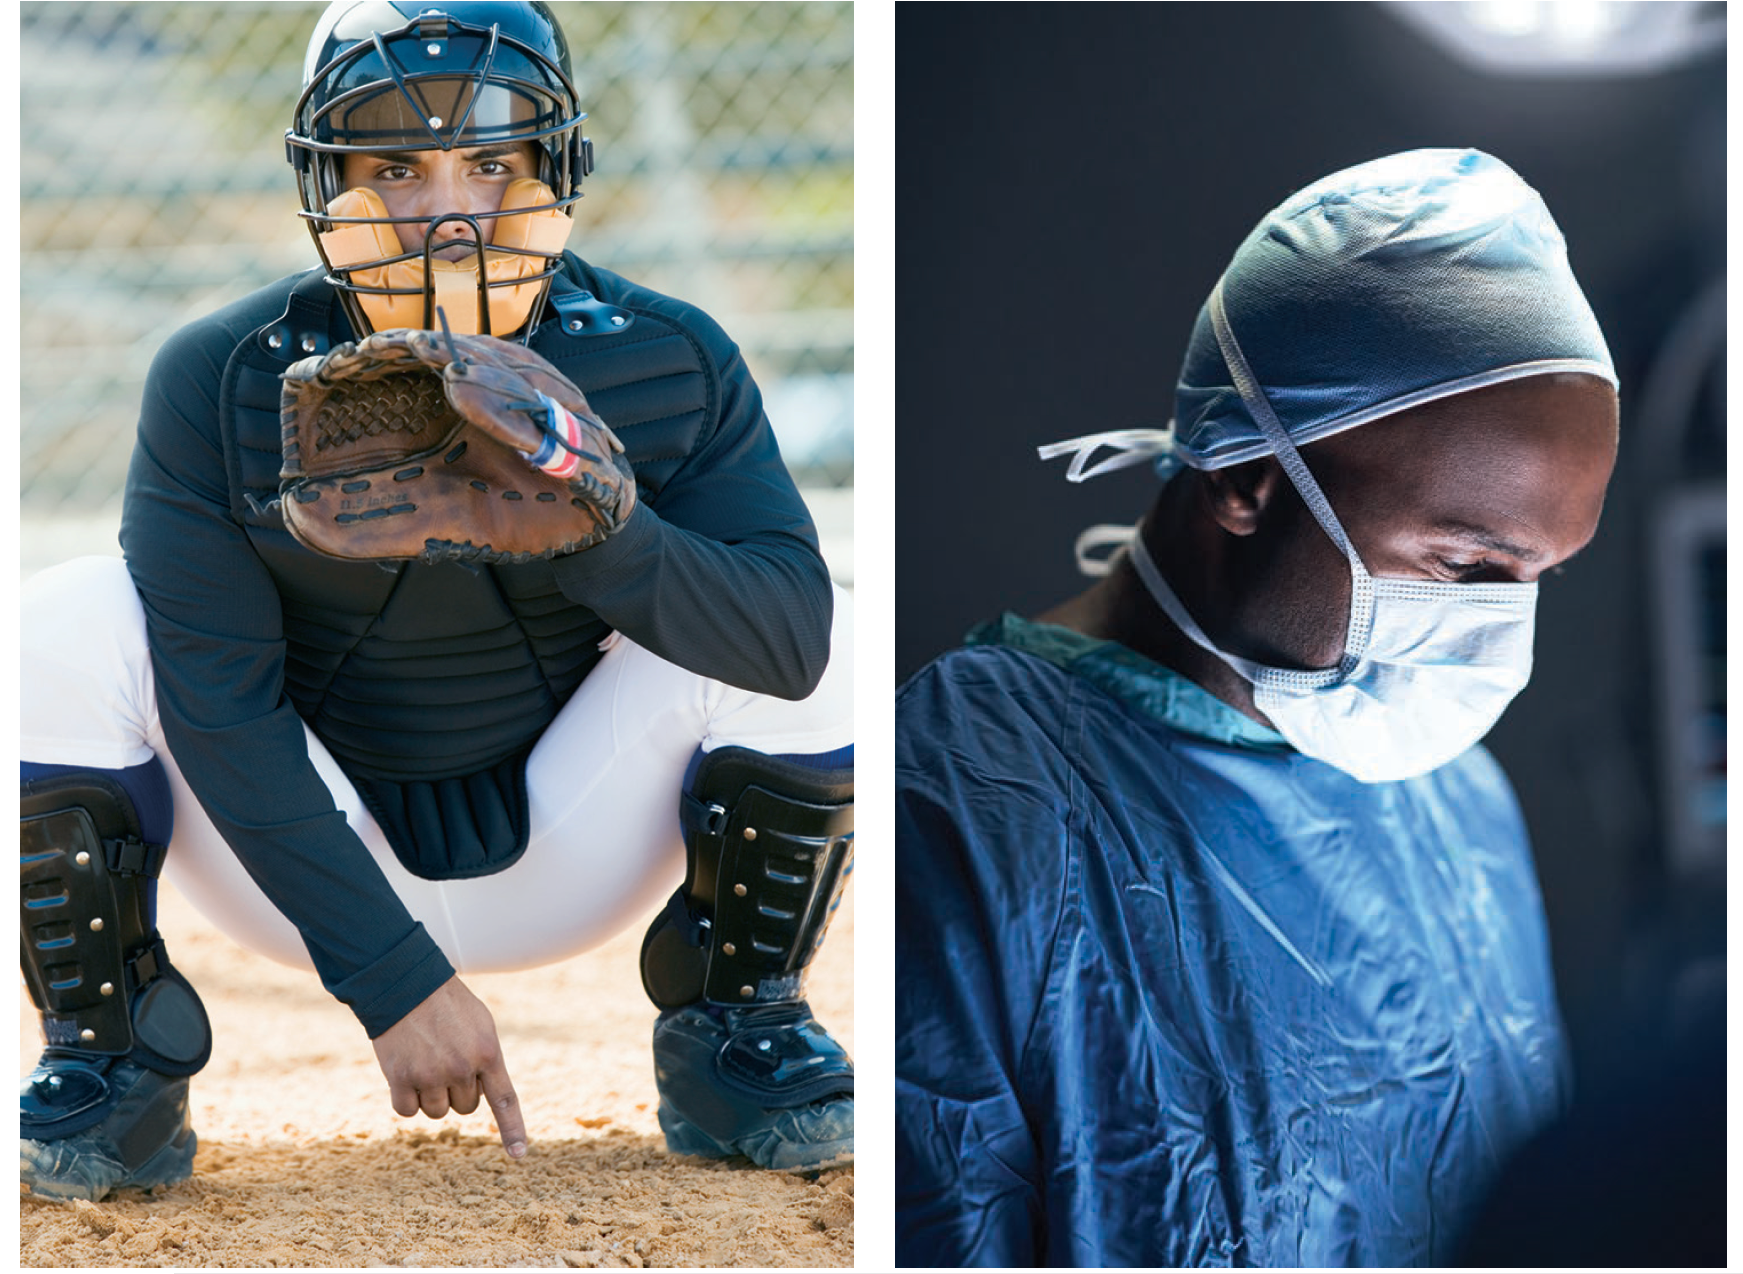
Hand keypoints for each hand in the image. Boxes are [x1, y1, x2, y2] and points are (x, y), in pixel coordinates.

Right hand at [371, 975, 527, 1158]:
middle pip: (465, 1107)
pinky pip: (407, 1110)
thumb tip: (485, 1095)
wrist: (405, 985)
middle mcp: (462, 1068)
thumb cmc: (448, 1004)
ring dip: (430, 1095)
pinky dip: (405, 1098)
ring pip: (436, 1113)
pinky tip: (404, 1070)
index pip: (505, 1101)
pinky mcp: (400, 1079)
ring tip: (425, 1060)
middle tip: (446, 1059)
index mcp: (488, 1052)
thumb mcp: (481, 1024)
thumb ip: (487, 1060)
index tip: (519, 1155)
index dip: (513, 1130)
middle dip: (457, 1091)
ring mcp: (431, 1075)